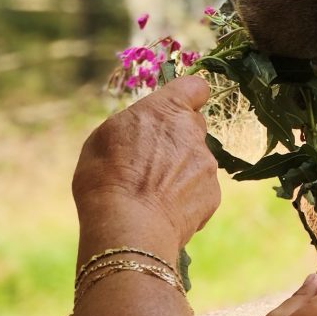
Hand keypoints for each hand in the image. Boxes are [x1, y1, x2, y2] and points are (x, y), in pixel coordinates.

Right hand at [72, 75, 219, 251]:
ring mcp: (207, 163)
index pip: (195, 87)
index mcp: (166, 109)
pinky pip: (200, 189)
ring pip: (196, 160)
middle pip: (193, 125)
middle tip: (151, 159)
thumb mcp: (104, 137)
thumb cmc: (106, 179)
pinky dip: (186, 197)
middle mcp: (193, 131)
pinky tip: (162, 210)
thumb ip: (134, 122)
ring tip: (151, 192)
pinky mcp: (213, 194)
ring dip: (180, 170)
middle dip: (177, 137)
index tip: (174, 109)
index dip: (187, 97)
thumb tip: (144, 126)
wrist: (128, 228)